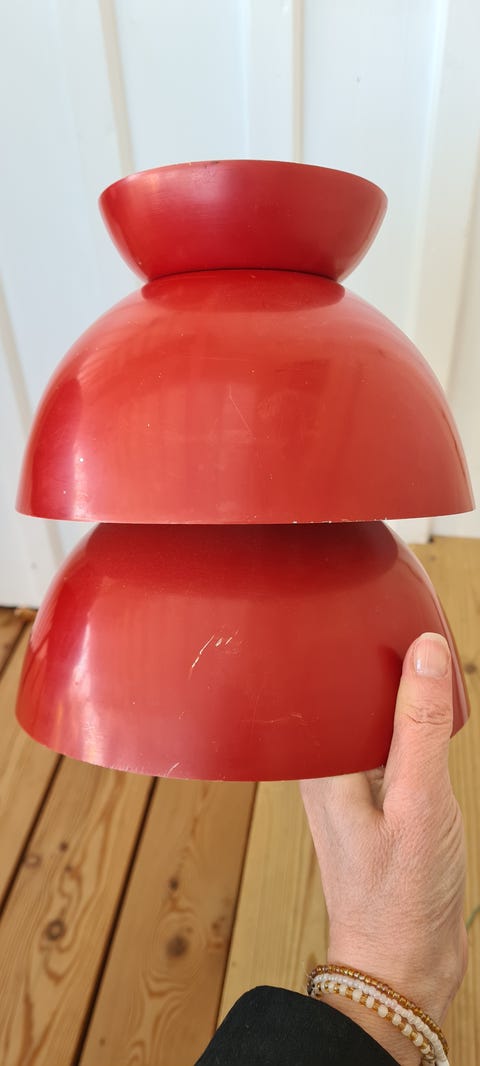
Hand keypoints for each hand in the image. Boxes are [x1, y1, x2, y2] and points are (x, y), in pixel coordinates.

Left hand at [301, 632, 466, 1062]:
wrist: (402, 968)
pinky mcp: (373, 803)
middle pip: (343, 694)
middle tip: (404, 623)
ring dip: (394, 694)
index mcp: (317, 764)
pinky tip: (427, 719)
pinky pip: (387, 745)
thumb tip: (425, 651)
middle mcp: (324, 770)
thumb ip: (421, 725)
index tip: (374, 611)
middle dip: (374, 662)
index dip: (346, 643)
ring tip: (420, 662)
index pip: (321, 682)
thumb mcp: (421, 802)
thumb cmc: (399, 899)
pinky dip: (408, 725)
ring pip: (368, 718)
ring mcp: (348, 787)